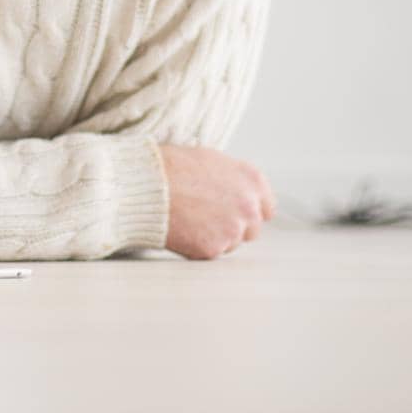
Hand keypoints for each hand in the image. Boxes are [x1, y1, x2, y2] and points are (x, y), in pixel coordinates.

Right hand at [159, 144, 275, 259]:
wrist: (145, 185)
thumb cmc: (170, 167)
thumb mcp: (210, 160)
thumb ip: (232, 179)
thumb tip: (235, 192)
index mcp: (252, 180)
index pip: (266, 207)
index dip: (248, 210)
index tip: (234, 212)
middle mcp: (249, 206)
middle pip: (251, 229)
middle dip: (232, 226)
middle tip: (205, 217)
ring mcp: (233, 229)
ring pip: (231, 243)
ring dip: (215, 237)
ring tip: (189, 219)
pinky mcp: (214, 248)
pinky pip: (211, 253)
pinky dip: (197, 246)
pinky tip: (182, 229)